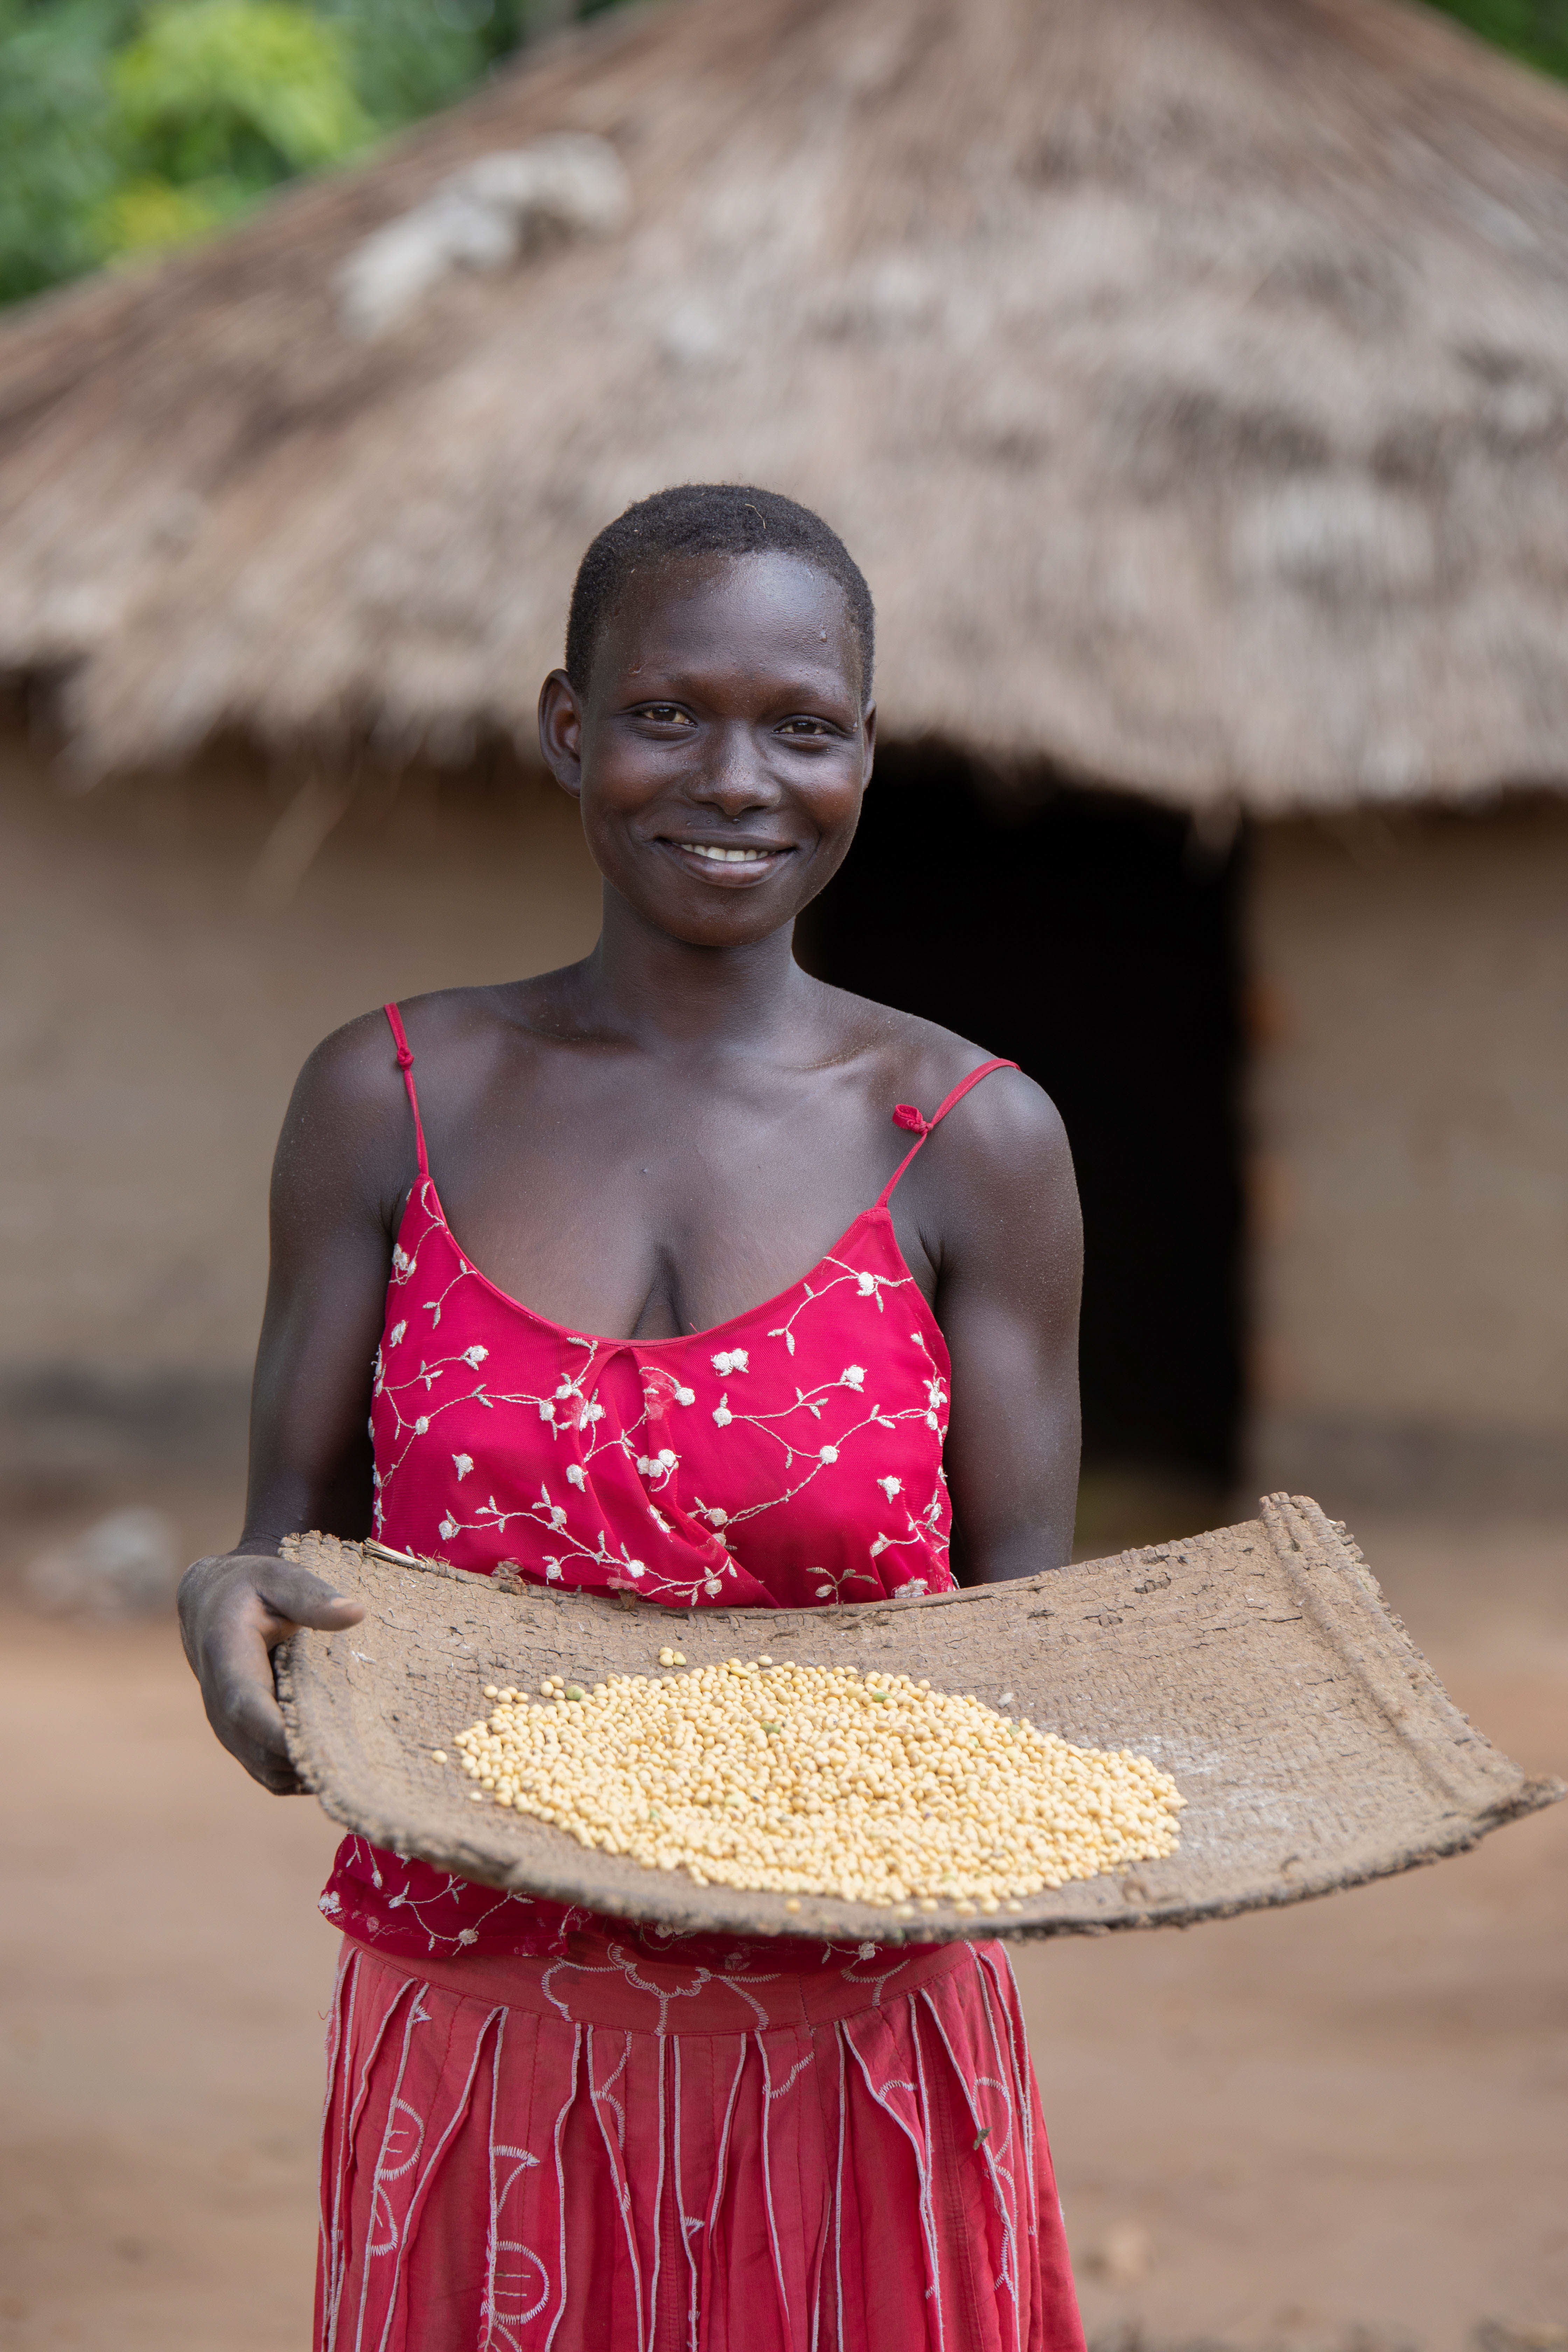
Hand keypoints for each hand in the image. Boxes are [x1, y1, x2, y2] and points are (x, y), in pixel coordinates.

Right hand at [178, 1550, 365, 1792]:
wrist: (213, 1604)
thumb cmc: (252, 1587)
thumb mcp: (279, 1577)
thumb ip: (313, 1596)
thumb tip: (357, 1613)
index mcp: (226, 1658)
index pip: (246, 1707)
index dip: (280, 1733)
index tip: (324, 1746)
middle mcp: (218, 1703)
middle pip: (259, 1750)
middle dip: (307, 1759)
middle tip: (363, 1759)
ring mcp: (227, 1727)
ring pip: (266, 1770)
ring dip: (308, 1770)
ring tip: (358, 1760)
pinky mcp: (241, 1740)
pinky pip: (270, 1774)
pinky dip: (300, 1774)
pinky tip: (338, 1758)